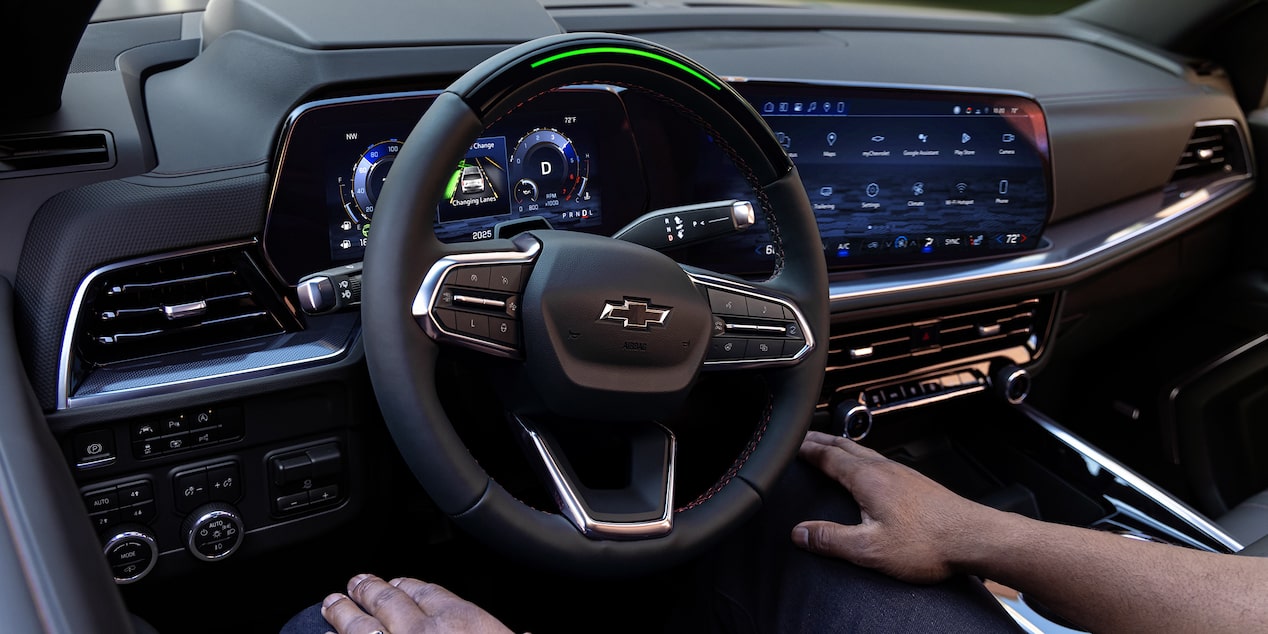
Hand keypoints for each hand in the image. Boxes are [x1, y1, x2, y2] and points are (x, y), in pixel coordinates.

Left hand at [321, 574, 512, 633]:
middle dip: (369, 590)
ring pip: (361, 625)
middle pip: (388, 601)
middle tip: (355, 583)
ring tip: (332, 603)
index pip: (427, 591)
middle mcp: (420, 631)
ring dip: (344, 612)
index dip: (409, 584)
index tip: (398, 581)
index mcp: (458, 620)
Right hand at [791, 431, 997, 583]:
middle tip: (803, 437)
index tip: (790, 445)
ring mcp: (902, 473)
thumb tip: (800, 533)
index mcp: (868, 479)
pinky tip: (867, 470)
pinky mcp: (916, 483)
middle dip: (820, 440)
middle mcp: (885, 469)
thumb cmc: (929, 543)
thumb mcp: (870, 549)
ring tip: (829, 448)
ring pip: (863, 451)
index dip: (806, 449)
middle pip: (845, 446)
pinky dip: (861, 457)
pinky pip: (879, 461)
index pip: (828, 455)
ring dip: (841, 447)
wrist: (974, 538)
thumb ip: (831, 540)